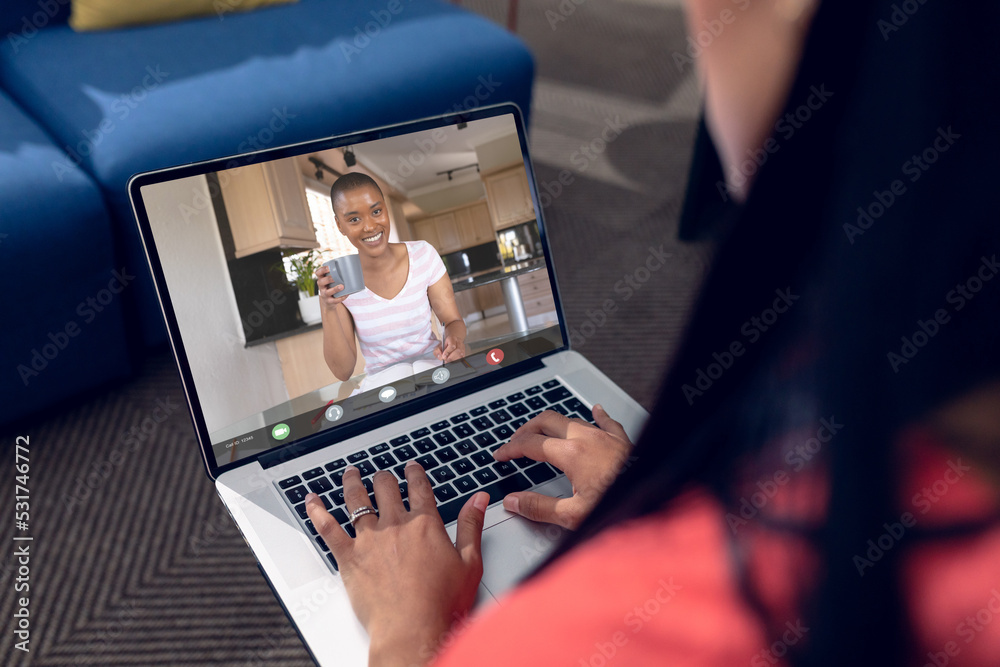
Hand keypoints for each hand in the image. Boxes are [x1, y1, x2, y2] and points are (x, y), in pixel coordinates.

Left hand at [305, 463, 487, 665]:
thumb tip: (478, 500)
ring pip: (356, 500)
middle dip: (384, 477)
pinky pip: (328, 528)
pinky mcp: (349, 557)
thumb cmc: (441, 603)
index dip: (415, 474)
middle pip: (386, 488)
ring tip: (350, 474)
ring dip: (352, 483)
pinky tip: (312, 501)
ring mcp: (369, 539)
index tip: (412, 468)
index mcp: (425, 524)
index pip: (419, 488)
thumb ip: (471, 526)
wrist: (413, 629)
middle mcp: (395, 525)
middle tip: (382, 475)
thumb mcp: (469, 562)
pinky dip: (317, 511)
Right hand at [315, 265, 349, 309]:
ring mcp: (324, 295)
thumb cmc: (332, 287)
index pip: (318, 273)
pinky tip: (346, 294)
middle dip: (328, 279)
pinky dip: (341, 298)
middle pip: (321, 282)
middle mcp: (321, 287)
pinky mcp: (329, 301)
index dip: (322, 270)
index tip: (329, 268)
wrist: (328, 302)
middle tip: (335, 278)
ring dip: (335, 289)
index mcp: (321, 279)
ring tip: (342, 286)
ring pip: (327, 292)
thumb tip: (354, 268)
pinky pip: (334, 300)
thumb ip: (337, 275)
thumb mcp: (331, 281)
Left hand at [434, 332, 465, 362]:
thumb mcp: (439, 346)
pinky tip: (453, 361)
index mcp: (452, 338)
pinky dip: (457, 360)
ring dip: (454, 359)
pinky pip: (462, 357)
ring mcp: (462, 347)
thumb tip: (440, 357)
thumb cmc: (445, 344)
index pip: (452, 346)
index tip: (444, 356)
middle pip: (458, 351)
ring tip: (449, 361)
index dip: (448, 352)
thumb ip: (437, 351)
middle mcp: (459, 342)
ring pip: (461, 355)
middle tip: (446, 360)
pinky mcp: (464, 352)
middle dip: (451, 357)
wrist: (452, 341)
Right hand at [492, 405, 631, 529]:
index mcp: (571, 454)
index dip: (510, 449)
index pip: (530, 445)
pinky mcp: (623, 441)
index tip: (500, 455)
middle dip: (527, 429)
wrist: (656, 499)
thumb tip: (514, 502)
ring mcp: (606, 436)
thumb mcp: (573, 515)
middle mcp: (587, 438)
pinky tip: (596, 410)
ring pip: (572, 419)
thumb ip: (539, 507)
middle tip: (515, 440)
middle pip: (546, 421)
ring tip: (543, 430)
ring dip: (553, 423)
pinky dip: (596, 415)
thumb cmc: (620, 506)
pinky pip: (607, 421)